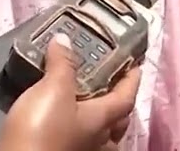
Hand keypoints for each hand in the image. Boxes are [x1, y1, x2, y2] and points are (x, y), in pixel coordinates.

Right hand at [0, 34, 140, 150]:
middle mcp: (97, 141)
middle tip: (111, 85)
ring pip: (101, 138)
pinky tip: (64, 123)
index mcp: (102, 120)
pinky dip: (76, 130)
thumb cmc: (42, 130)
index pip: (126, 98)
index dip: (132, 81)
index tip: (136, 66)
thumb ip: (62, 65)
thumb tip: (66, 39)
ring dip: (99, 122)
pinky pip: (78, 142)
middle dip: (117, 104)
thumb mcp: (53, 90)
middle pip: (117, 122)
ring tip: (87, 105)